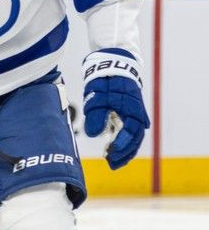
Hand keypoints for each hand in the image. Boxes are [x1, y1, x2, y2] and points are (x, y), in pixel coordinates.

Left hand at [82, 49, 148, 168]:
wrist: (114, 64)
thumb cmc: (105, 81)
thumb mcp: (97, 97)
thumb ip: (95, 116)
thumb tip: (93, 135)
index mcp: (132, 110)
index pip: (130, 133)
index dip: (121, 146)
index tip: (110, 155)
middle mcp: (137, 114)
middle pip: (135, 139)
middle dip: (125, 153)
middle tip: (112, 165)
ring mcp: (136, 114)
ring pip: (135, 137)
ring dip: (126, 150)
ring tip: (114, 162)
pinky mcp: (131, 113)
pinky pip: (131, 132)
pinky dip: (126, 142)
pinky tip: (117, 150)